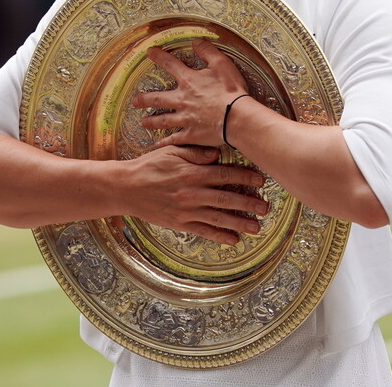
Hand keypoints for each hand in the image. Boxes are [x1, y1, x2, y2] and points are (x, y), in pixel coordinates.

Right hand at [123, 144, 267, 244]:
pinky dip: (219, 236)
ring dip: (239, 223)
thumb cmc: (149, 166)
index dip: (245, 177)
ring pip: (218, 218)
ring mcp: (186, 211)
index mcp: (192, 173)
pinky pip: (203, 231)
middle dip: (248, 203)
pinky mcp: (180, 223)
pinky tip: (233, 240)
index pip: (225, 175)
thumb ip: (195, 153)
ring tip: (256, 227)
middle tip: (265, 207)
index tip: (260, 180)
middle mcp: (192, 193)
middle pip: (226, 198)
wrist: (126, 187)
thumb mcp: (171, 152)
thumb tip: (217, 154)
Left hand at [133, 38, 247, 146]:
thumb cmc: (231, 90)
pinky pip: (174, 139)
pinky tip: (158, 145)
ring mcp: (184, 118)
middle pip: (157, 98)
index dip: (158, 57)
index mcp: (188, 81)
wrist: (237, 117)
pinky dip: (166, 143)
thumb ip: (207, 51)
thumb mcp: (222, 64)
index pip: (169, 65)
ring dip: (151, 121)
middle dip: (144, 99)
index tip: (149, 53)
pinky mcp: (191, 134)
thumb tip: (196, 41)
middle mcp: (181, 100)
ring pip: (162, 120)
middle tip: (135, 101)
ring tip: (143, 122)